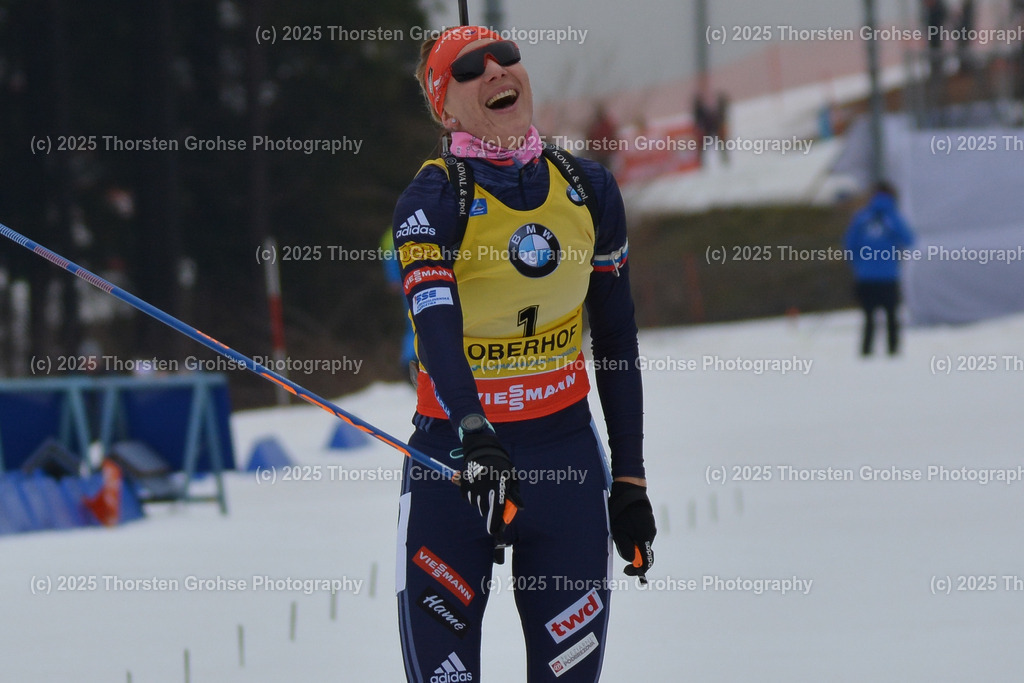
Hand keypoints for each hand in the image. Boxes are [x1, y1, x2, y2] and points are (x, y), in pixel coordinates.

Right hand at [458, 417, 522, 535]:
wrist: (484, 450)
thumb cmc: (502, 468)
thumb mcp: (512, 479)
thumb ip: (515, 494)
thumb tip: (520, 508)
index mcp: (499, 483)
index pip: (497, 508)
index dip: (495, 522)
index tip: (494, 532)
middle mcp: (484, 484)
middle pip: (485, 510)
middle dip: (489, 509)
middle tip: (493, 497)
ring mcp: (472, 484)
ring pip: (476, 504)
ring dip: (481, 501)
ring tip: (486, 487)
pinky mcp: (463, 483)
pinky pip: (467, 498)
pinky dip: (472, 496)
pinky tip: (478, 484)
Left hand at [608, 480, 655, 581]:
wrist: (629, 490)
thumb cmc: (621, 512)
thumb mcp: (619, 532)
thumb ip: (626, 548)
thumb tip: (632, 561)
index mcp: (645, 538)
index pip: (646, 561)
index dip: (637, 570)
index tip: (627, 571)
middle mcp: (650, 534)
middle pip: (642, 552)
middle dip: (630, 553)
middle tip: (617, 542)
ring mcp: (650, 527)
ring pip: (640, 543)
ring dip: (630, 542)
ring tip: (619, 529)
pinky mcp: (647, 522)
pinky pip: (640, 534)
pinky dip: (632, 535)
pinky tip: (623, 524)